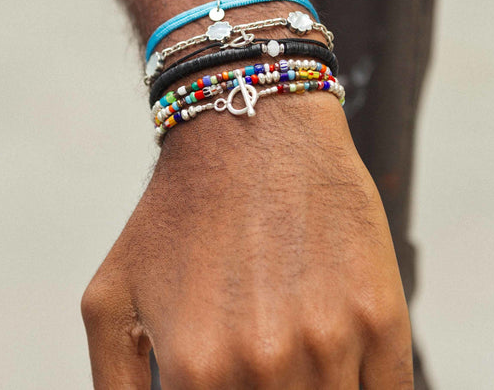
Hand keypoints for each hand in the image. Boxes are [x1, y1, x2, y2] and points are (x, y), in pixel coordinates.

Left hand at [81, 95, 413, 388]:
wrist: (255, 130)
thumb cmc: (178, 211)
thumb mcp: (111, 298)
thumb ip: (116, 389)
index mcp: (197, 372)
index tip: (234, 388)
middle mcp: (267, 367)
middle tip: (263, 371)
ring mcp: (333, 342)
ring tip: (293, 353)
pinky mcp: (381, 315)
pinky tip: (337, 363)